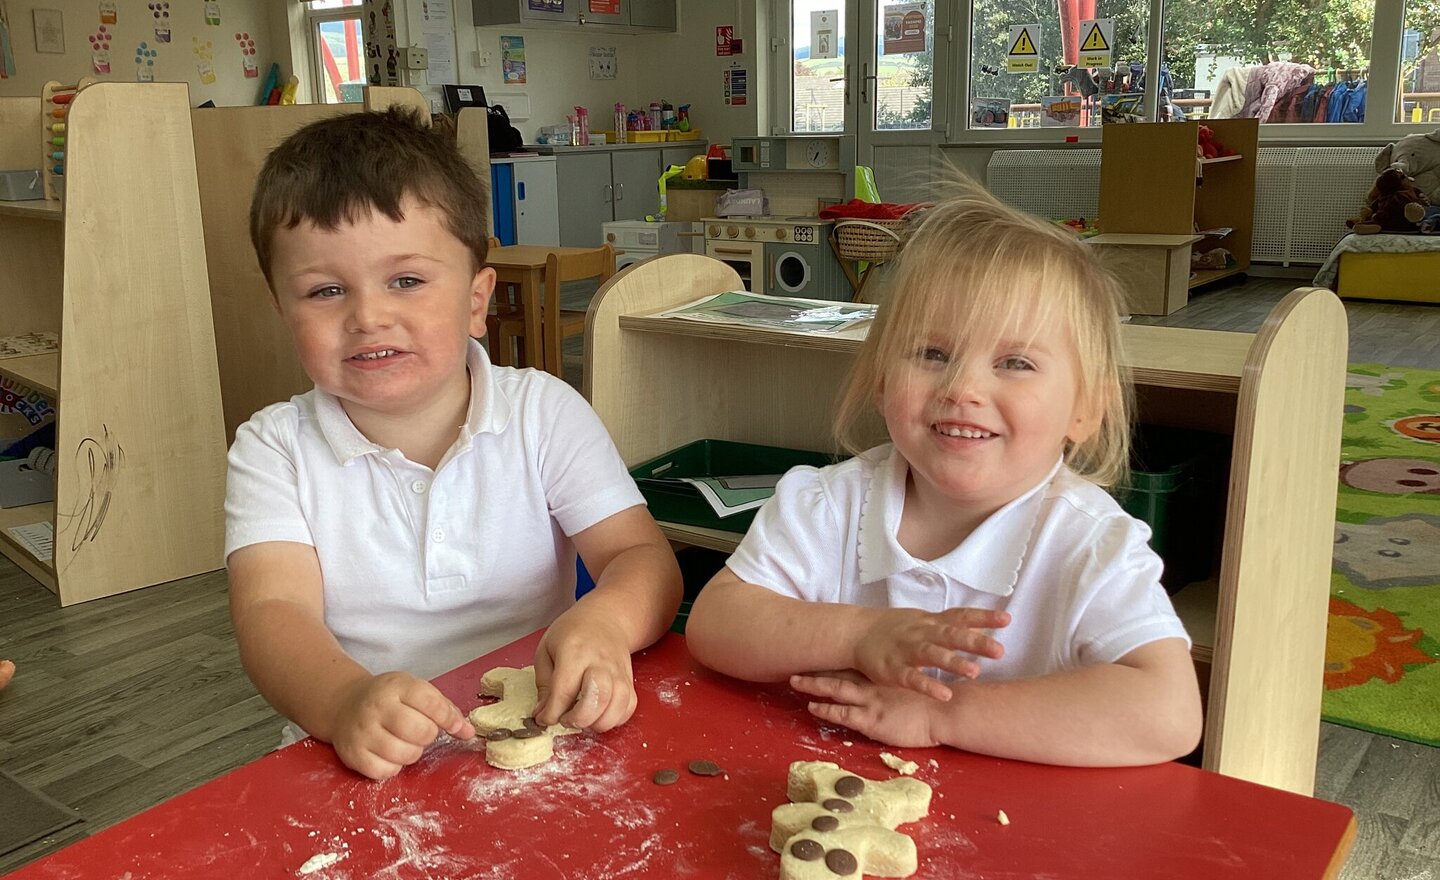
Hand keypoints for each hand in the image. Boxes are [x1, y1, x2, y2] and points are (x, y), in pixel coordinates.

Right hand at [330, 672, 474, 779]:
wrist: (344, 704)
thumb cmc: (388, 699)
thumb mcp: (414, 691)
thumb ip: (443, 708)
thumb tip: (468, 731)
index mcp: (396, 686)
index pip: (432, 703)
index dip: (449, 719)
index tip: (456, 726)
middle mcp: (377, 707)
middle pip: (421, 732)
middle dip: (428, 735)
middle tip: (421, 731)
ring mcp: (362, 732)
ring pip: (405, 754)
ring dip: (413, 752)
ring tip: (405, 741)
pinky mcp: (353, 755)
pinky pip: (385, 771)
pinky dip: (394, 767)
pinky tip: (389, 753)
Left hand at [533, 607, 635, 730]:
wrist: (605, 618)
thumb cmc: (572, 633)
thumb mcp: (546, 650)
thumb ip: (544, 684)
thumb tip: (543, 714)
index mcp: (574, 651)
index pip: (564, 690)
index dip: (552, 713)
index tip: (544, 719)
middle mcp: (600, 662)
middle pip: (597, 698)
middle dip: (578, 719)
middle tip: (566, 719)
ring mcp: (618, 671)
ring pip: (617, 706)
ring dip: (597, 723)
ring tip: (582, 719)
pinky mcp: (629, 680)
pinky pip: (629, 707)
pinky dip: (615, 719)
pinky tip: (600, 715)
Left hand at [791, 670, 941, 747]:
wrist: (945, 711)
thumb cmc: (933, 699)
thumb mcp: (914, 682)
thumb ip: (900, 677)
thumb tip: (892, 673)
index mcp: (882, 675)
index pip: (851, 664)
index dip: (832, 659)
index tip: (814, 652)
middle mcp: (872, 684)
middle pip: (838, 672)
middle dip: (815, 669)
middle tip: (795, 663)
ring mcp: (869, 701)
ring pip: (835, 689)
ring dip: (813, 685)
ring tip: (794, 681)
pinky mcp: (871, 720)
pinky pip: (843, 714)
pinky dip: (826, 710)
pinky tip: (812, 708)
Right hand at [853, 607, 1008, 700]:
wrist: (855, 633)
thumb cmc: (894, 629)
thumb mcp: (922, 621)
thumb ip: (948, 625)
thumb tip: (979, 627)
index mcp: (930, 622)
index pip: (960, 616)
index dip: (983, 617)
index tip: (1006, 619)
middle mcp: (921, 633)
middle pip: (950, 635)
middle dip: (975, 642)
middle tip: (999, 650)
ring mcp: (906, 650)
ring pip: (932, 654)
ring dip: (953, 662)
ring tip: (975, 671)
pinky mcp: (893, 669)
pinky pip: (912, 678)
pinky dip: (928, 685)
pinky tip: (945, 694)